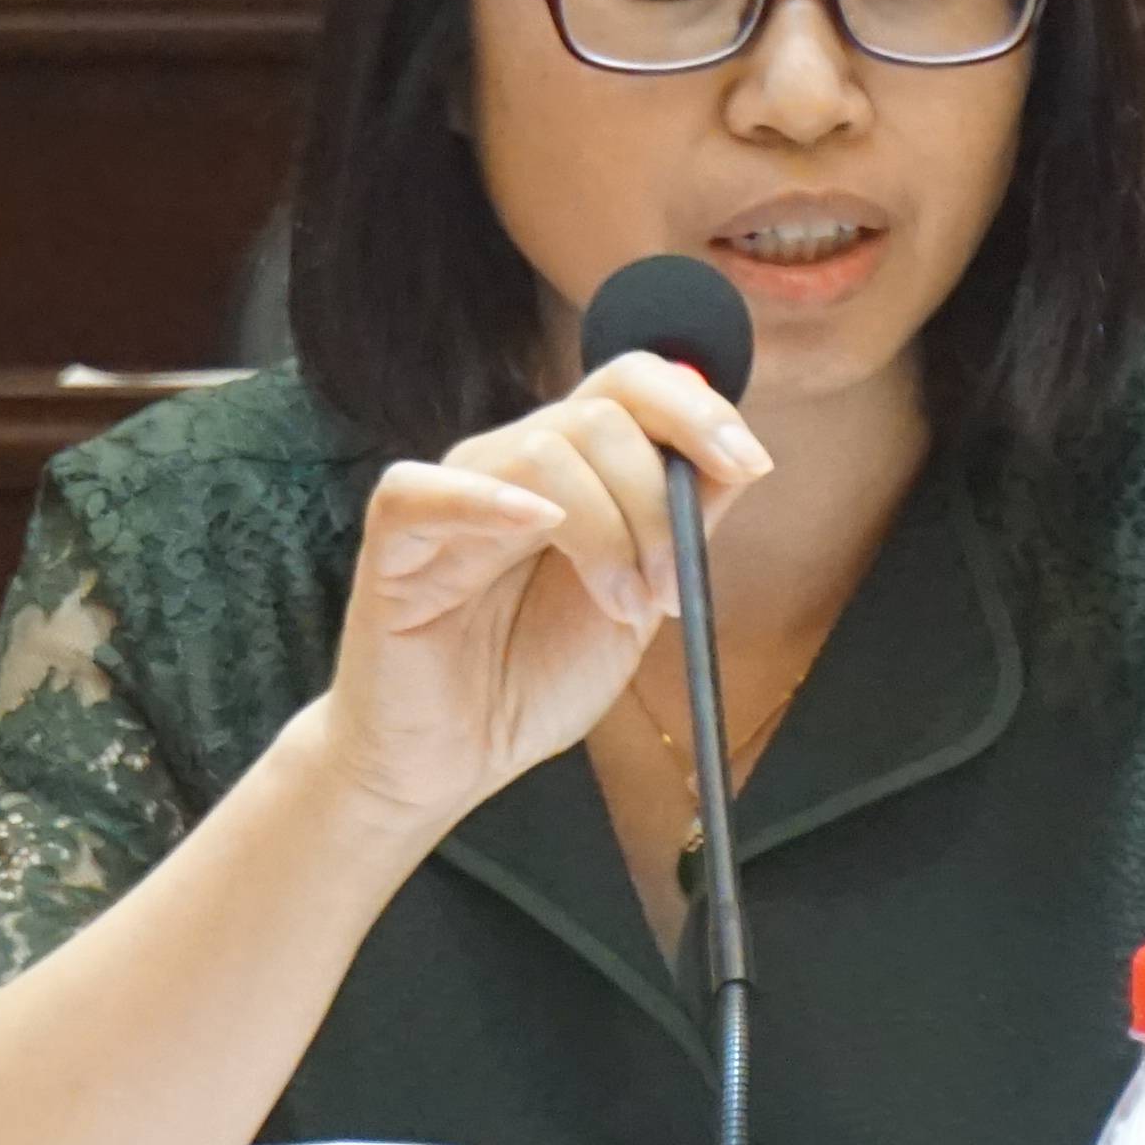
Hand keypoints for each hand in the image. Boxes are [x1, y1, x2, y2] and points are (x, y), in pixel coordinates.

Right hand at [298, 351, 770, 843]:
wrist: (454, 760)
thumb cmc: (532, 681)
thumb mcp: (639, 603)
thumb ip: (681, 529)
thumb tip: (739, 460)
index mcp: (572, 470)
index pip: (631, 384)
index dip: (697, 409)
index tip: (750, 463)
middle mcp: (511, 464)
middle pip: (601, 412)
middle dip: (658, 497)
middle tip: (670, 589)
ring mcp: (451, 494)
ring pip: (542, 448)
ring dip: (606, 528)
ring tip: (619, 606)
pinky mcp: (394, 537)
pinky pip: (427, 488)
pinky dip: (487, 499)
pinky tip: (536, 524)